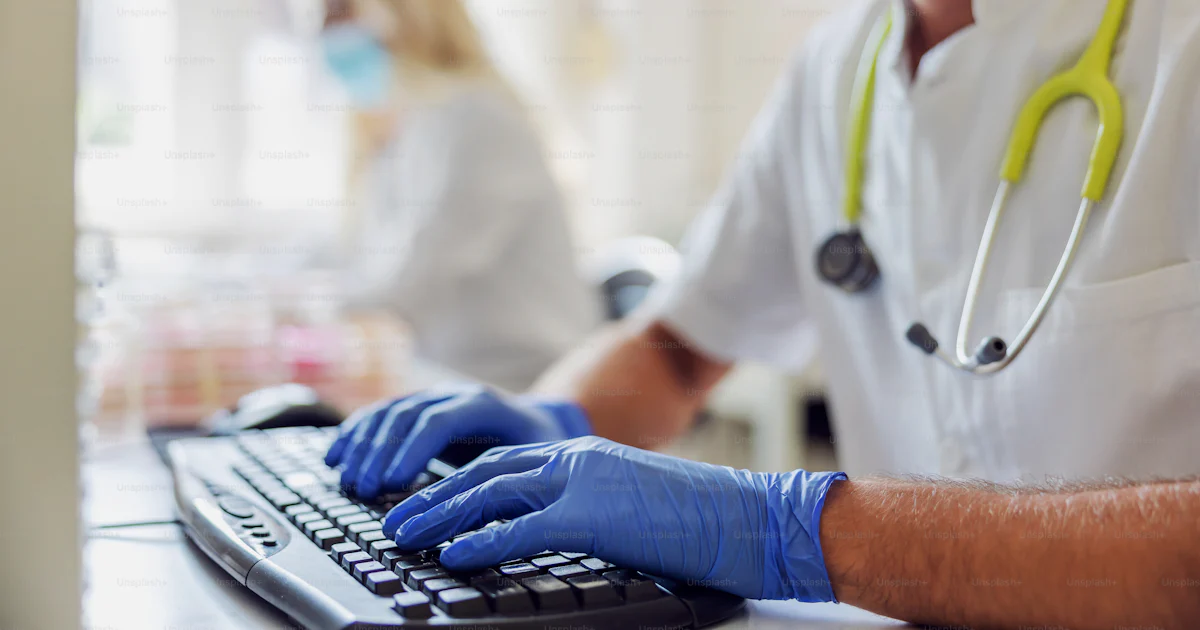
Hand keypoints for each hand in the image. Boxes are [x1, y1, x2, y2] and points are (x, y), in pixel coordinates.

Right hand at [324, 384, 590, 498]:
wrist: (538, 420)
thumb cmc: (539, 448)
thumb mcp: (535, 460)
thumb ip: (509, 477)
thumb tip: (482, 510)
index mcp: (482, 404)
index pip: (439, 421)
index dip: (412, 450)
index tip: (392, 483)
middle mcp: (452, 394)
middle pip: (406, 416)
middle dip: (379, 454)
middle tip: (362, 490)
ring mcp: (431, 398)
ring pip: (387, 413)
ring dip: (362, 446)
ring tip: (347, 481)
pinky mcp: (416, 408)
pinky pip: (378, 416)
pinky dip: (354, 435)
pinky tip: (335, 457)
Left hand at [383, 436, 846, 600]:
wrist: (742, 517)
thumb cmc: (692, 520)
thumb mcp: (624, 505)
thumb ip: (581, 509)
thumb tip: (541, 532)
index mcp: (580, 456)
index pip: (503, 462)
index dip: (457, 483)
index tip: (425, 503)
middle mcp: (573, 458)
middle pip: (484, 471)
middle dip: (434, 496)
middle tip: (395, 520)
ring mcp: (581, 481)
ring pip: (491, 491)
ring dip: (441, 514)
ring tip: (404, 535)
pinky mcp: (591, 513)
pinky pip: (521, 526)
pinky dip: (481, 540)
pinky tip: (452, 554)